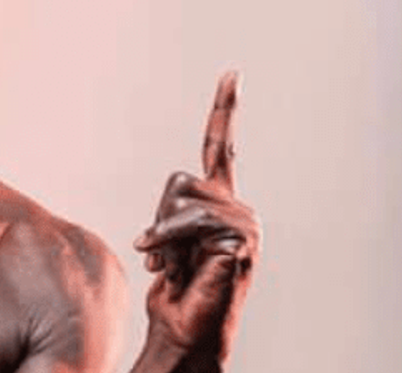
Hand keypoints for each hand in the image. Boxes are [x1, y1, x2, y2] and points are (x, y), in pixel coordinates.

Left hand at [133, 72, 260, 366]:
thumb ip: (169, 216)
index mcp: (219, 201)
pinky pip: (191, 222)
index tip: (233, 73)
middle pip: (179, 179)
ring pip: (182, 199)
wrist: (184, 328)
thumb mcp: (164, 242)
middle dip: (159, 217)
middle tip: (160, 253)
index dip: (225, 110)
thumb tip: (157, 228)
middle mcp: (237, 207)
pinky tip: (175, 267)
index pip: (221, 148)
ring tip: (171, 265)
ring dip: (162, 235)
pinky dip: (169, 242)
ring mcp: (244, 224)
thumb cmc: (175, 289)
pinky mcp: (242, 240)